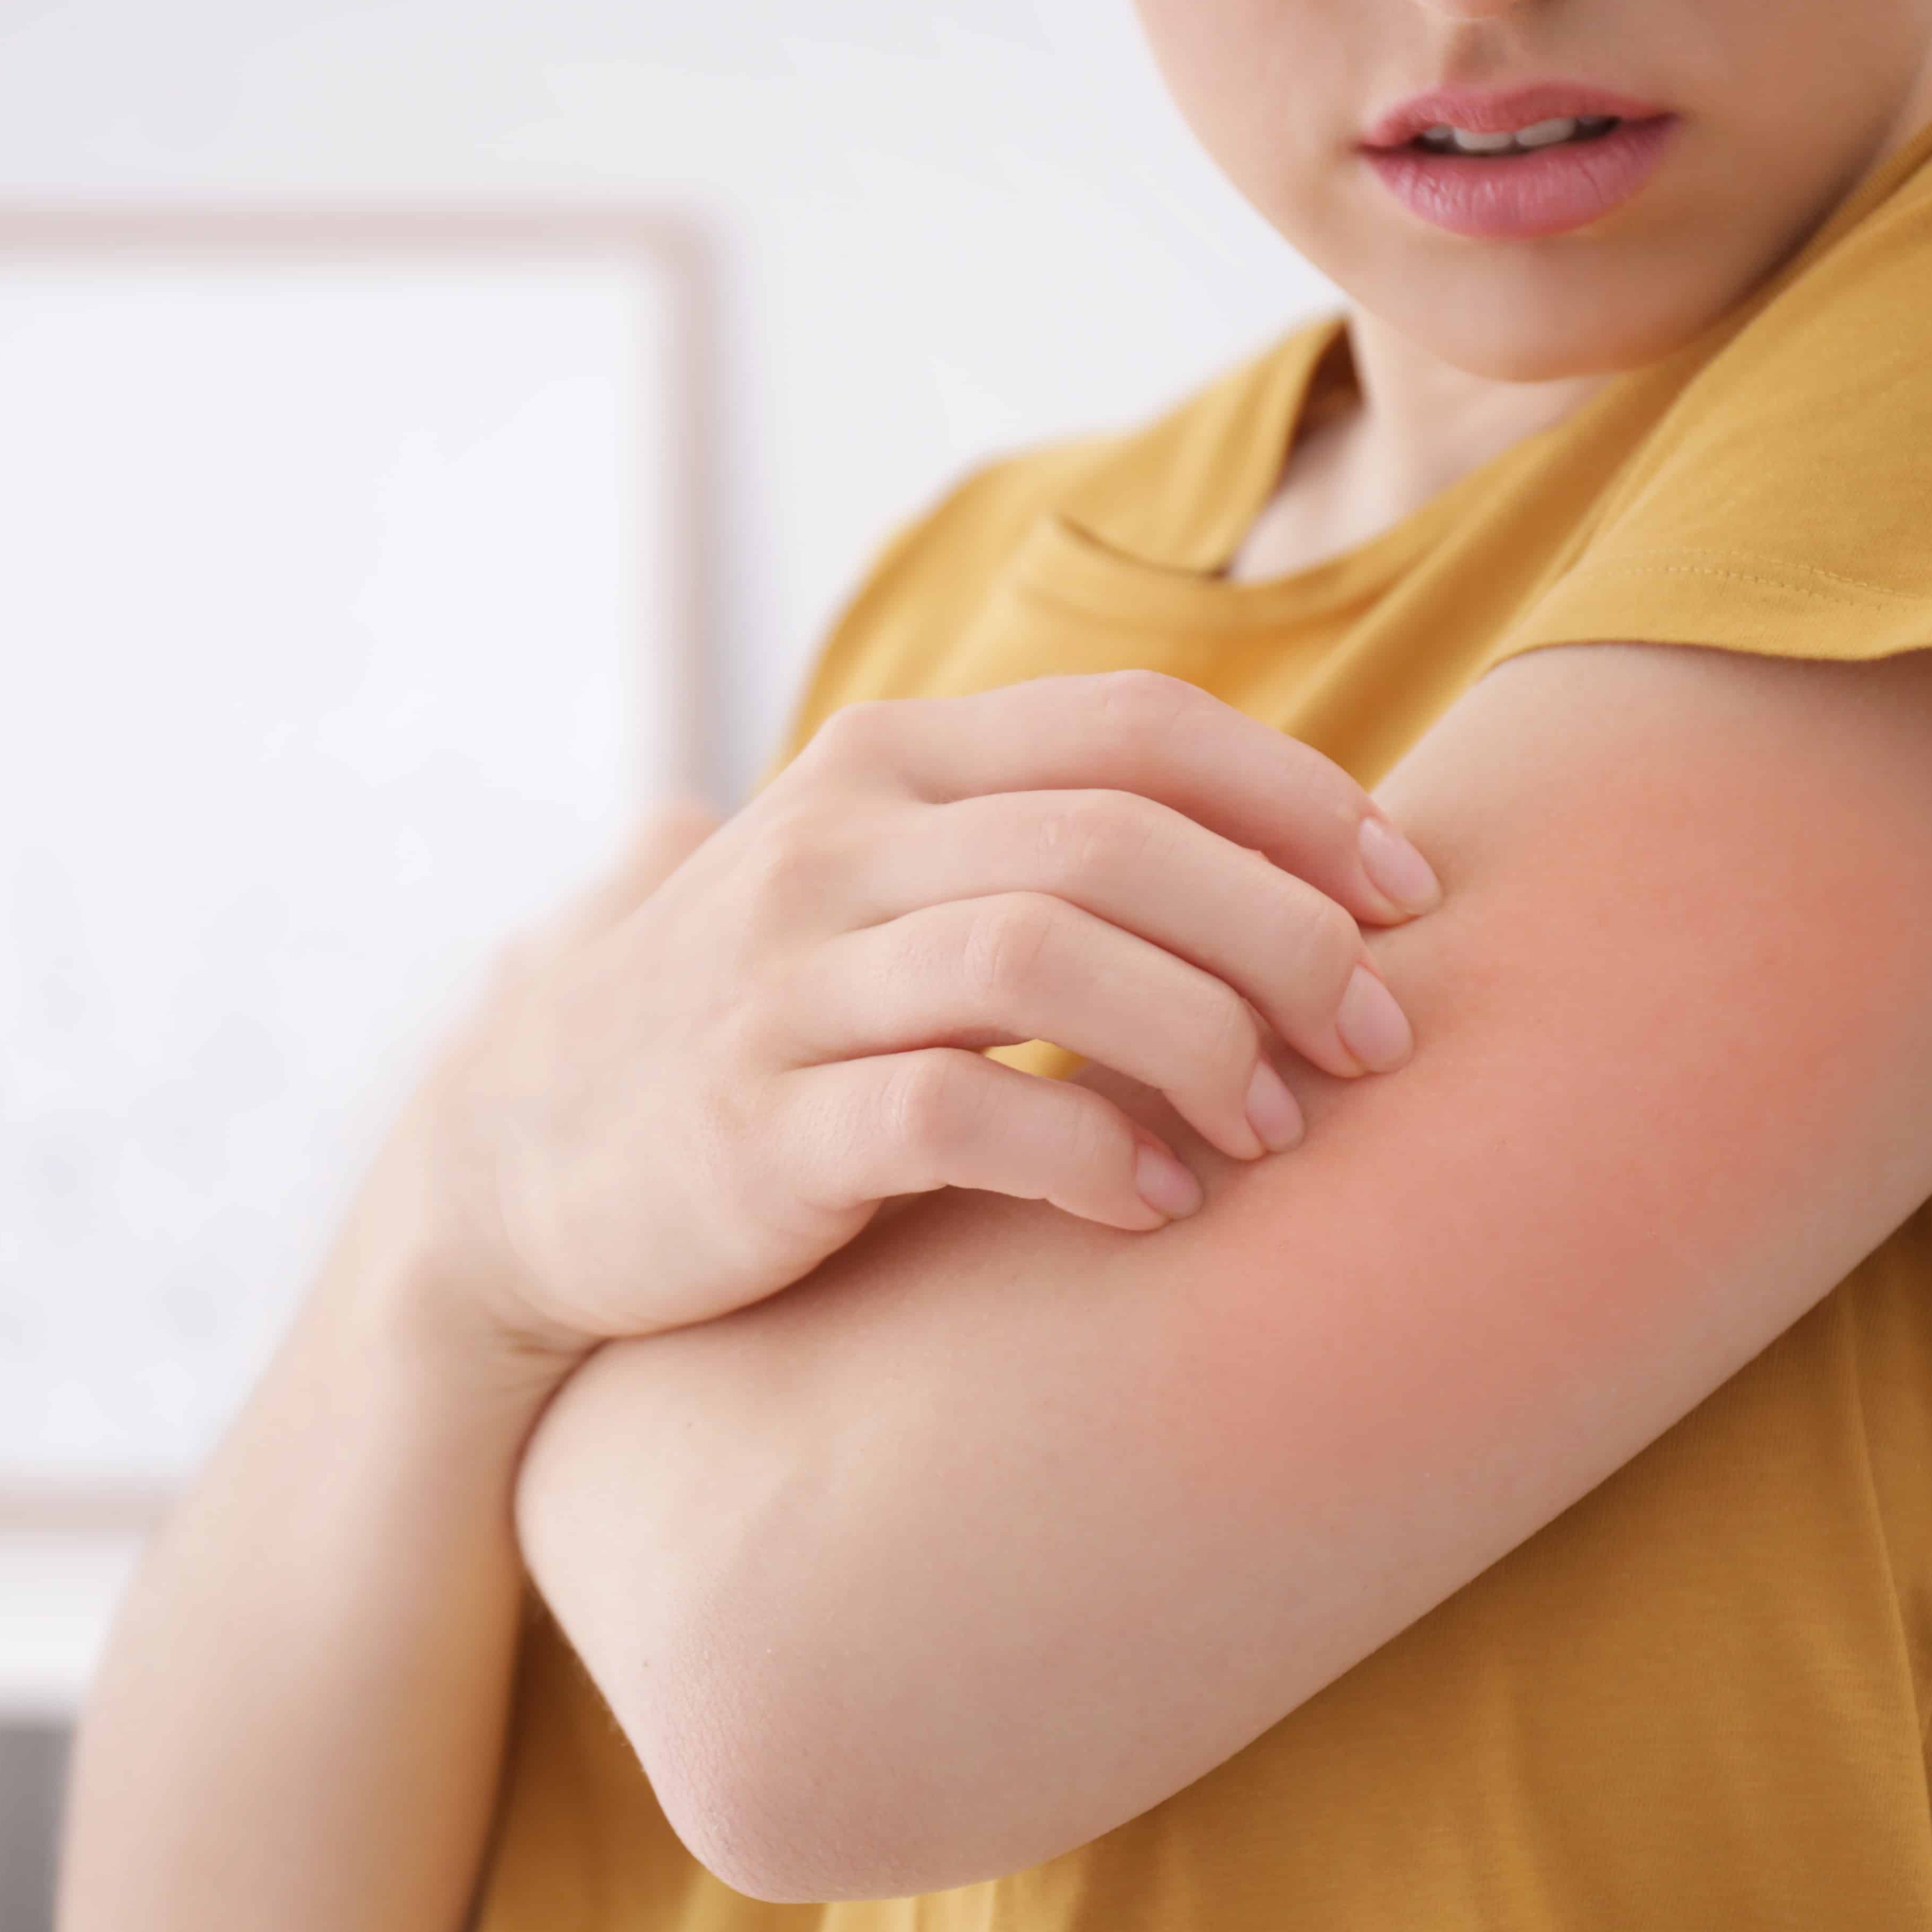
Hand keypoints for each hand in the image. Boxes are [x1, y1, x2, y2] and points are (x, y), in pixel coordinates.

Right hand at [409, 670, 1440, 1354]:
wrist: (521, 1167)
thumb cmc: (763, 1026)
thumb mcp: (881, 888)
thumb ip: (1034, 845)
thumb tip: (1286, 857)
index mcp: (889, 763)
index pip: (1138, 727)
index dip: (1300, 801)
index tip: (1410, 895)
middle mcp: (834, 845)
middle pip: (1118, 840)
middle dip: (1286, 934)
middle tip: (1375, 1038)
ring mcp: (785, 984)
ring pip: (1044, 960)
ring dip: (1201, 1043)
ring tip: (1275, 1128)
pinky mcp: (760, 1128)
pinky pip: (957, 1118)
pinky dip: (1087, 1157)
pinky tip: (1155, 1204)